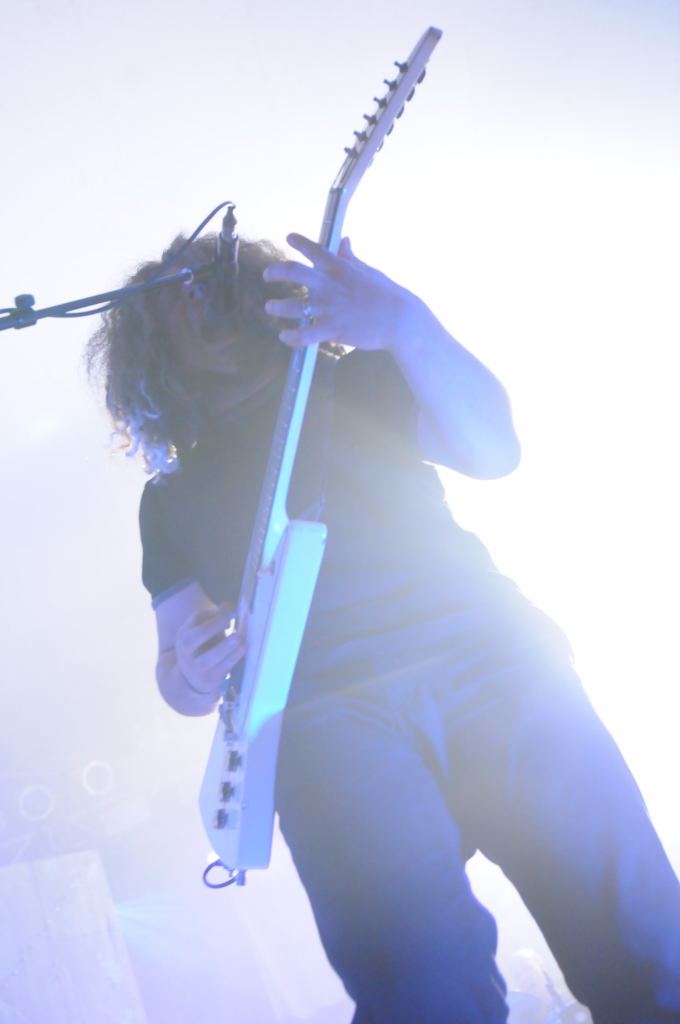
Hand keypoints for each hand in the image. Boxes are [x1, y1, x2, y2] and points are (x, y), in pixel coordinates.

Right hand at [175, 604, 245, 699]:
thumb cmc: (203, 648)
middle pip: (190, 640)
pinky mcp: (210, 679)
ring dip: (224, 647)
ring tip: (237, 637)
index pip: (193, 621)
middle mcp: (186, 652)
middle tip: (226, 621)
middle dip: (209, 629)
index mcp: (184, 635)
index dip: (209, 616)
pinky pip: (221, 668)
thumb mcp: (205, 632)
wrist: (192, 679)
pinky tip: (242, 648)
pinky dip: (233, 657)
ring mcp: (196, 667)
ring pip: (207, 658)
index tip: (225, 613)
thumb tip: (229, 606)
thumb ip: (216, 617)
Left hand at [262, 234, 421, 351]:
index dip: (298, 241)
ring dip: (276, 307)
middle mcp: (328, 286)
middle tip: (267, 275)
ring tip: (270, 307)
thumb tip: (344, 240)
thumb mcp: (368, 271)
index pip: (313, 249)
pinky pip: (303, 335)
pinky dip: (291, 337)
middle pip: (292, 272)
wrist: (399, 319)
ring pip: (291, 307)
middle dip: (275, 272)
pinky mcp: (331, 329)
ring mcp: (327, 308)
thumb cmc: (386, 294)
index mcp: (339, 268)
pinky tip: (284, 336)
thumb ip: (350, 257)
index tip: (289, 237)